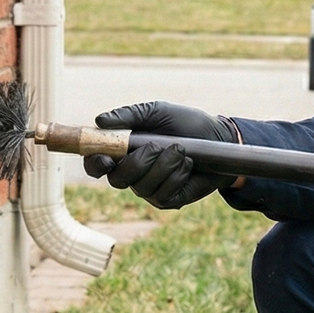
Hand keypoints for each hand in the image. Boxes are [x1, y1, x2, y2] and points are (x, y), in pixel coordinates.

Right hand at [83, 101, 238, 209]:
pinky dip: (176, 176)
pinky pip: (161, 194)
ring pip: (141, 186)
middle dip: (137, 162)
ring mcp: (148, 188)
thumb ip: (129, 115)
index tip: (105, 159)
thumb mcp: (158, 112)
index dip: (94, 164)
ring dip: (163, 165)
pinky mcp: (167, 200)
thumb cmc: (186, 124)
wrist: (219, 139)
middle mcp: (132, 172)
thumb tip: (99, 121)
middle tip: (156, 146)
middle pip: (117, 179)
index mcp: (123, 151)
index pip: (96, 164)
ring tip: (181, 150)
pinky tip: (187, 165)